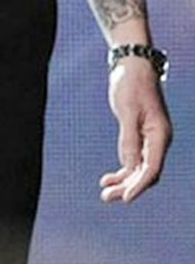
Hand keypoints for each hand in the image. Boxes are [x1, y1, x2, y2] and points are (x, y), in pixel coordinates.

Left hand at [100, 57, 171, 202]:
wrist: (133, 65)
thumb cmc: (130, 83)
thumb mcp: (126, 110)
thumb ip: (129, 139)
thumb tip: (129, 167)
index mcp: (160, 134)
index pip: (152, 168)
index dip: (139, 185)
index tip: (125, 198)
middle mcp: (158, 140)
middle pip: (146, 173)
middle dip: (128, 188)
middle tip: (106, 198)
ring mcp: (150, 139)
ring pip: (139, 169)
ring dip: (123, 182)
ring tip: (104, 193)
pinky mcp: (140, 136)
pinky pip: (133, 160)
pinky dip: (122, 171)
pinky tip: (108, 179)